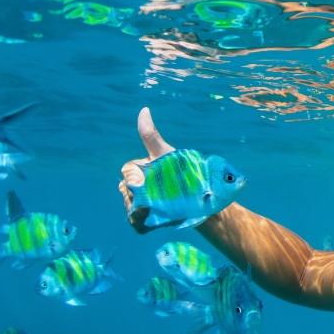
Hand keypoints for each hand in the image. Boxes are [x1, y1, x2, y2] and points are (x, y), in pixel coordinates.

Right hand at [118, 108, 181, 232]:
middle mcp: (138, 189)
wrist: (206, 196)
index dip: (132, 175)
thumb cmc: (184, 171)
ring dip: (137, 208)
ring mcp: (142, 205)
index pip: (129, 171)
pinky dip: (138, 222)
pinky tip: (146, 218)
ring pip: (131, 207)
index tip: (139, 179)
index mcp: (141, 171)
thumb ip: (152, 135)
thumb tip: (143, 110)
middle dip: (136, 193)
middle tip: (152, 194)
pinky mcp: (149, 221)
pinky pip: (136, 223)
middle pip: (127, 191)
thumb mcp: (169, 154)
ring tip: (152, 207)